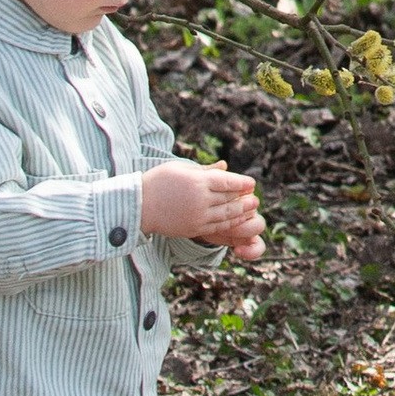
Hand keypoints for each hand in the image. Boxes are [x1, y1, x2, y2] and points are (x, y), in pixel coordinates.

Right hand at [140, 159, 265, 259]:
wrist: (139, 206)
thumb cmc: (158, 181)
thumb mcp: (181, 168)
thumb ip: (204, 170)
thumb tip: (224, 166)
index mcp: (198, 181)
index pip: (228, 182)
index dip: (242, 183)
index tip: (251, 183)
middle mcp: (200, 199)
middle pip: (229, 199)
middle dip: (244, 199)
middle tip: (256, 199)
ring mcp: (197, 216)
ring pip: (226, 215)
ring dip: (240, 213)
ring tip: (250, 211)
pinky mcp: (193, 229)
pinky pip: (215, 227)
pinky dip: (228, 224)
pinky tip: (234, 222)